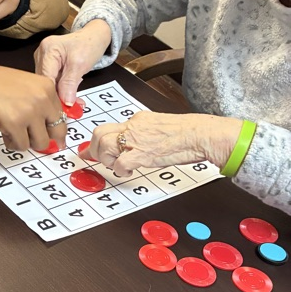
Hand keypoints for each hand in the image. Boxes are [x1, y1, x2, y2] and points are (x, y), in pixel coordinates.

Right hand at [0, 55, 66, 150]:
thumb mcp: (25, 86)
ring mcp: (29, 111)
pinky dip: (12, 143)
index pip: (61, 116)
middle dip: (42, 138)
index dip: (55, 129)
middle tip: (31, 139)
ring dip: (25, 141)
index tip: (53, 137)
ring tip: (11, 131)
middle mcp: (42, 98)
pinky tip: (3, 132)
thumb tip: (49, 127)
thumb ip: (39, 102)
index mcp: (47, 86)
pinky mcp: (14, 124)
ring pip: (40, 142)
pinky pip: (21, 146)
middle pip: (56, 132)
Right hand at [35, 20, 111, 103]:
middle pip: (45, 82)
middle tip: (72, 108)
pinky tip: (71, 93)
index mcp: (47, 49)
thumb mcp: (80, 65)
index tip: (63, 109)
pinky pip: (53, 81)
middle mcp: (41, 54)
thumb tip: (65, 102)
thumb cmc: (89, 44)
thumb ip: (70, 84)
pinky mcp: (49, 66)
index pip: (45, 78)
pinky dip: (63, 89)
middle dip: (58, 95)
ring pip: (49, 84)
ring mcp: (44, 60)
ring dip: (62, 94)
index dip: (53, 94)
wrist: (95, 36)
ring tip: (75, 101)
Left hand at [85, 111, 242, 176]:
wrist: (201, 134)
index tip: (89, 150)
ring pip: (104, 146)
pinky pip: (120, 164)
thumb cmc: (188, 133)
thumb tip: (137, 143)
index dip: (96, 141)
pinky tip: (130, 171)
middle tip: (98, 160)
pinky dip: (120, 170)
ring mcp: (137, 140)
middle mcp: (134, 126)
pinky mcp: (143, 154)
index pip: (109, 127)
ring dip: (106, 160)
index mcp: (138, 120)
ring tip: (118, 166)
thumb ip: (145, 132)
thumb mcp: (161, 126)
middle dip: (95, 150)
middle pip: (99, 134)